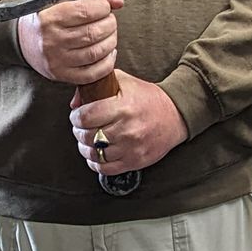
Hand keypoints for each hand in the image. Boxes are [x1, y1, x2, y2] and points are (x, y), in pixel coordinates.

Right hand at [18, 0, 120, 86]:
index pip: (85, 11)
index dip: (103, 8)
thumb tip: (117, 2)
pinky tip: (108, 53)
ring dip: (111, 42)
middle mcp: (52, 40)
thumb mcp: (62, 1)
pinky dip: (107, 63)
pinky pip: (92, 74)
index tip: (105, 7)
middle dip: (109, 25)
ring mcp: (57, 60)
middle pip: (93, 33)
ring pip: (96, 53)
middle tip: (110, 21)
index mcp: (50, 18)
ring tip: (109, 35)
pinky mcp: (62, 75)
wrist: (23, 41)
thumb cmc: (47, 19)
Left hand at [69, 71, 188, 176]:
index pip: (86, 117)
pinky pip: (105, 168)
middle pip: (88, 136)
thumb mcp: (124, 82)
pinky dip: (95, 162)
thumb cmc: (148, 98)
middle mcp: (127, 129)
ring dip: (85, 148)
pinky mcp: (135, 161)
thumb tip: (76, 102)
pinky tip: (96, 153)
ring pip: (94, 154)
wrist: (175, 116)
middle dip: (78, 131)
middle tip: (80, 128)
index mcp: (123, 107)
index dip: (75, 117)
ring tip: (87, 140)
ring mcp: (131, 148)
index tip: (76, 116)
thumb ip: (98, 85)